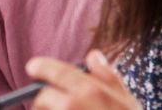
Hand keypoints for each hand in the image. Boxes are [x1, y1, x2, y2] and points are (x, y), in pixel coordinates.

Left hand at [26, 50, 140, 109]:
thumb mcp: (127, 101)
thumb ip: (108, 77)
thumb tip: (93, 55)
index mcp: (91, 90)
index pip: (54, 71)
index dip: (41, 67)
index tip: (34, 67)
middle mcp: (72, 105)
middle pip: (42, 97)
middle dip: (45, 101)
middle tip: (55, 105)